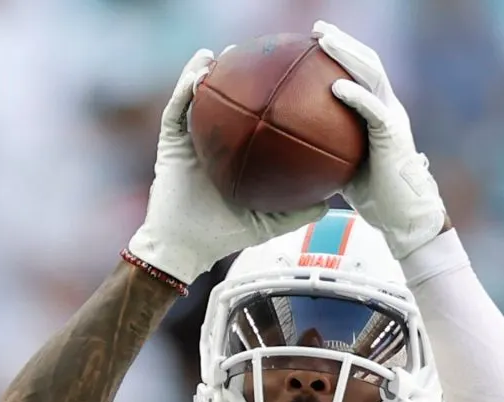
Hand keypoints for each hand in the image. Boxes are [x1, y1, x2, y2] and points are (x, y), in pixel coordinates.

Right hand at [129, 49, 328, 283]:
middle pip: (224, 103)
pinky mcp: (169, 143)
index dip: (264, 100)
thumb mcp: (272, 221)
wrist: (187, 247)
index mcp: (234, 154)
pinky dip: (184, 87)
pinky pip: (176, 110)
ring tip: (223, 52)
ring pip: (196, 97)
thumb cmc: (226, 235)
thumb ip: (300, 211)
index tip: (285, 79)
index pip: (250, 121)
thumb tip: (334, 199)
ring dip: (206, 71)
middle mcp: (212, 142)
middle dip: (238, 76)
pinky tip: (199, 70)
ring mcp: (189, 141)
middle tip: (257, 55)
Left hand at [313, 21, 446, 259]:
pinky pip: (373, 109)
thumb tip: (289, 145)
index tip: (313, 40)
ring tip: (324, 40)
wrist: (405, 219)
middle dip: (343, 41)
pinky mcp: (394, 135)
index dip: (341, 52)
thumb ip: (324, 150)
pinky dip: (356, 95)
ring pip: (373, 75)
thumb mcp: (341, 168)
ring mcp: (393, 118)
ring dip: (348, 54)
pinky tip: (335, 86)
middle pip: (367, 63)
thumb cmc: (375, 198)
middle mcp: (387, 108)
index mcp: (377, 113)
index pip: (360, 72)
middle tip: (317, 29)